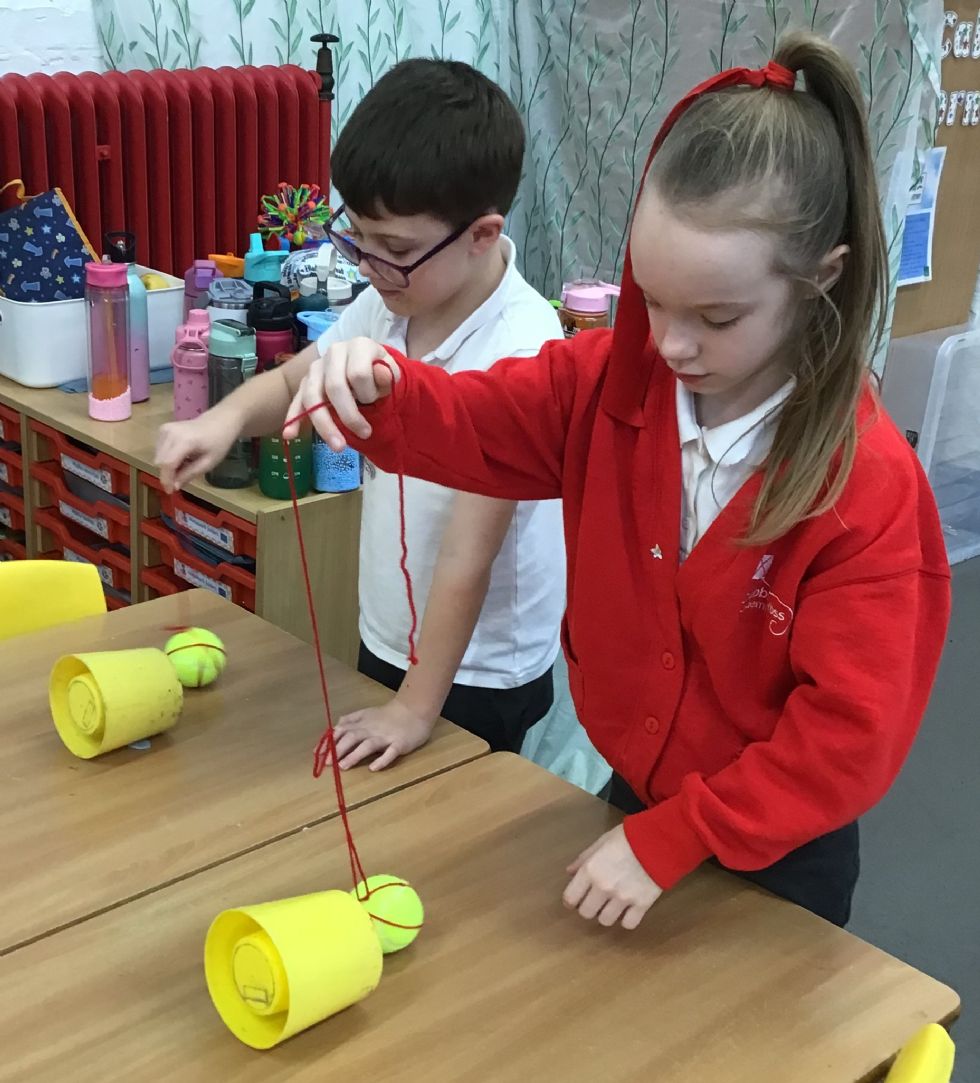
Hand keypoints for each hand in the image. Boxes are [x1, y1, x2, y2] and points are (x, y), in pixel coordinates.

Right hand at [155, 410, 240, 492]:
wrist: (220, 421)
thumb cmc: (219, 442)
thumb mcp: (208, 462)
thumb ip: (189, 474)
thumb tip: (174, 486)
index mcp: (184, 440)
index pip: (167, 463)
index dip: (166, 480)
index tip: (170, 492)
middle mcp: (170, 432)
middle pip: (160, 461)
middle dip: (168, 474)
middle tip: (183, 478)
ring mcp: (165, 429)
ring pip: (158, 456)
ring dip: (169, 465)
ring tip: (186, 464)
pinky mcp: (163, 428)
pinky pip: (160, 449)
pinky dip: (168, 457)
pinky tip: (182, 456)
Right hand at [282, 337, 398, 446]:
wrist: (366, 363)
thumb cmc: (379, 371)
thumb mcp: (391, 372)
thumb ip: (388, 375)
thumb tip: (382, 374)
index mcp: (358, 346)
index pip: (358, 374)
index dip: (368, 394)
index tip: (376, 402)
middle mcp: (333, 353)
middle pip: (334, 387)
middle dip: (349, 416)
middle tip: (365, 435)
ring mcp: (316, 368)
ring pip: (313, 396)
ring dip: (325, 424)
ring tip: (338, 447)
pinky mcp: (304, 382)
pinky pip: (296, 400)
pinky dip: (293, 418)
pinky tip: (289, 434)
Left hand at [324, 698, 435, 770]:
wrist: (415, 710)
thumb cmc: (389, 714)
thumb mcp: (367, 713)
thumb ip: (351, 720)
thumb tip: (334, 727)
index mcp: (363, 723)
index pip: (342, 731)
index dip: (330, 742)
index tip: (317, 753)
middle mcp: (372, 730)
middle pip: (353, 738)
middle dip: (339, 750)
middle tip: (327, 763)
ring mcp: (386, 737)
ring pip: (368, 745)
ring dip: (355, 755)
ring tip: (343, 766)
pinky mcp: (400, 744)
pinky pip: (391, 752)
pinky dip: (382, 760)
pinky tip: (373, 768)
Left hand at [563, 824, 662, 929]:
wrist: (660, 839)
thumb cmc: (628, 836)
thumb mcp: (602, 841)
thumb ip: (584, 858)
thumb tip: (570, 872)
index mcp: (590, 870)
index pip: (570, 898)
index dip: (571, 900)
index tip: (574, 900)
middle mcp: (603, 888)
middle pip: (586, 913)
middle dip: (588, 908)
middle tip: (595, 901)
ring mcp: (623, 898)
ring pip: (605, 921)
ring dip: (606, 914)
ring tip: (612, 905)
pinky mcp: (642, 905)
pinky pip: (628, 924)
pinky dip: (627, 920)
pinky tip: (628, 910)